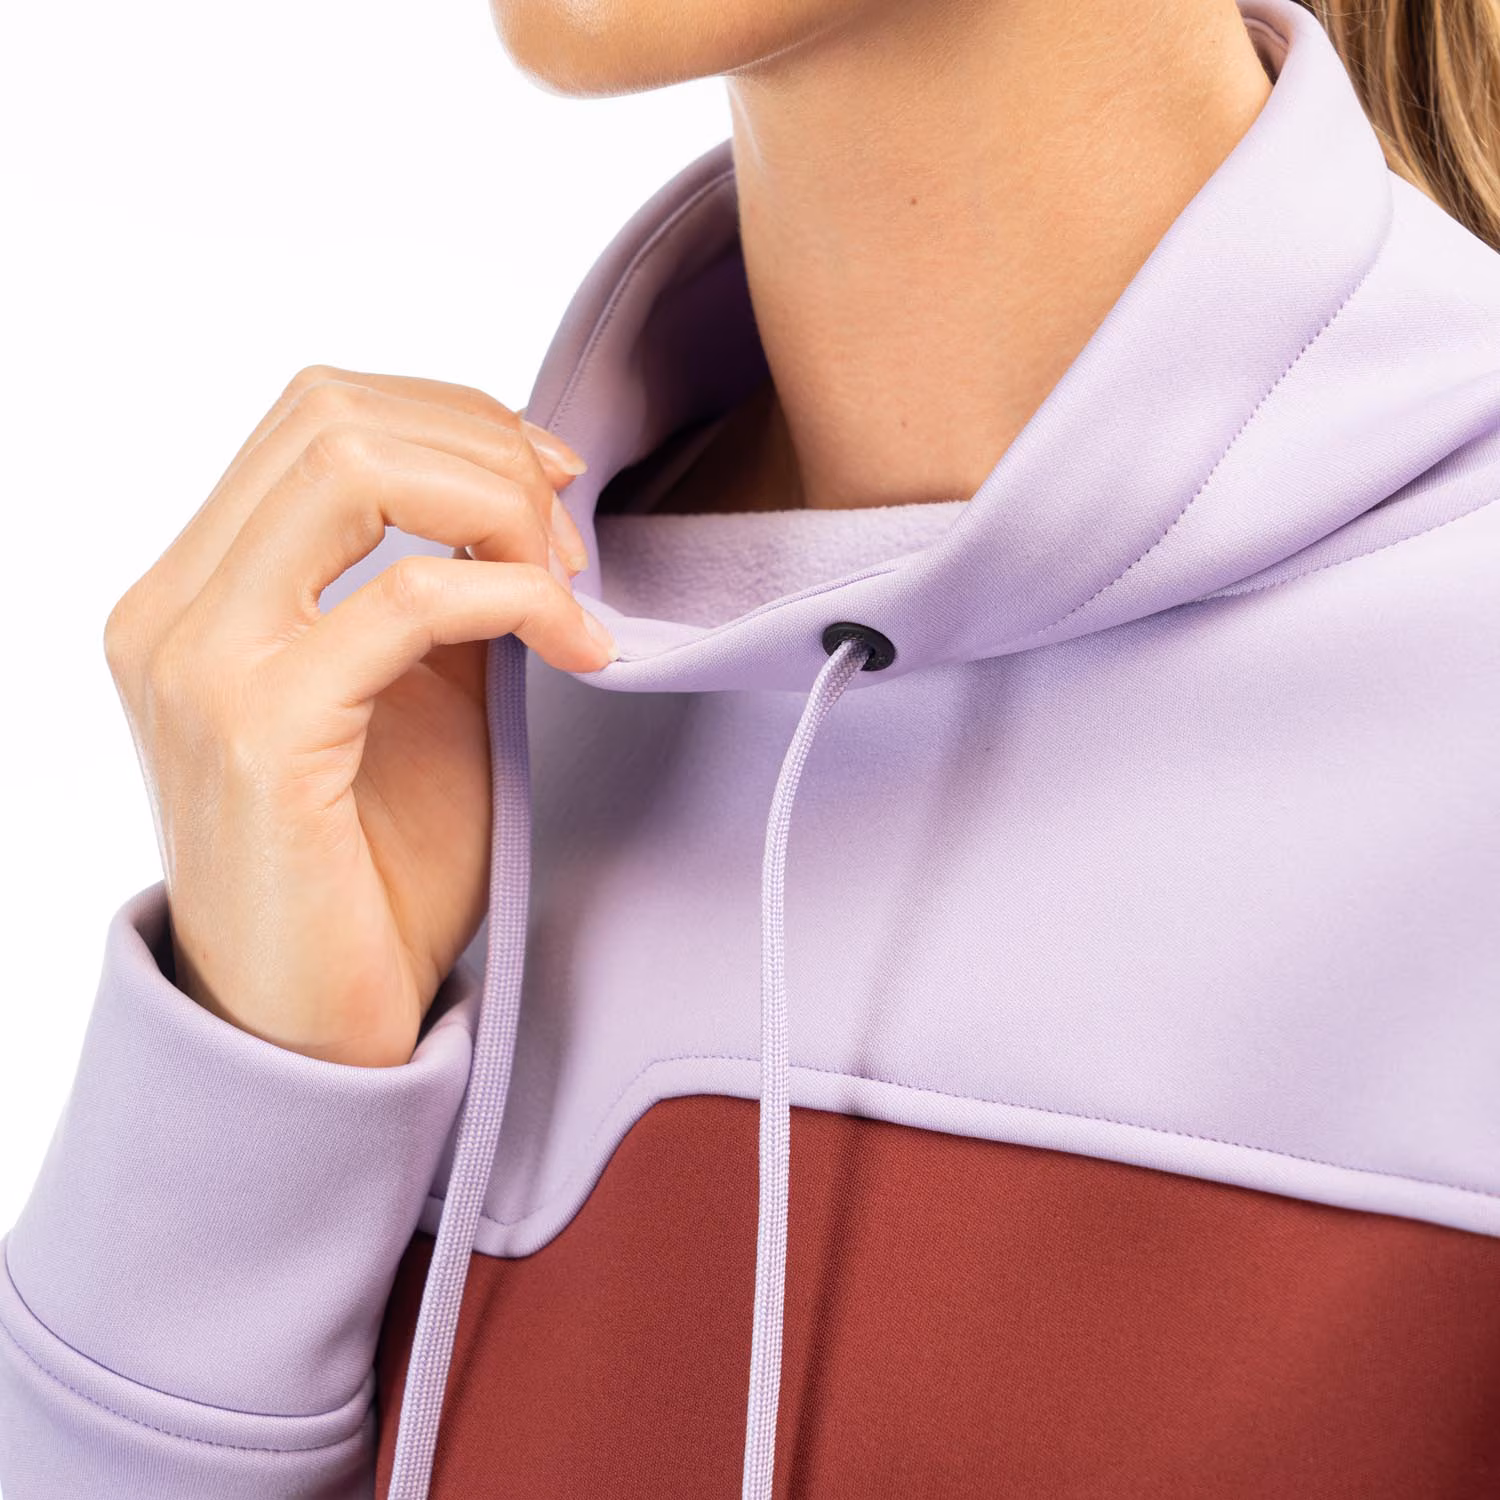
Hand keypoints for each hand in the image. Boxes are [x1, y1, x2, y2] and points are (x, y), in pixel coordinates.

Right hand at [103, 364, 615, 1066]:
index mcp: (197, 590)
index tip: (551, 483)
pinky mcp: (257, 728)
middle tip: (569, 532)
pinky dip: (518, 599)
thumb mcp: (423, 698)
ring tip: (568, 585)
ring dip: (499, 504)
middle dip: (485, 448)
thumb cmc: (372, 872)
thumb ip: (448, 589)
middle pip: (332, 413)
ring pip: (355, 468)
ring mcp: (199, 662)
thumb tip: (525, 499)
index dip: (454, 417)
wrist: (315, 1024)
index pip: (317, 415)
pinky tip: (578, 647)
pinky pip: (409, 598)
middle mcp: (173, 608)